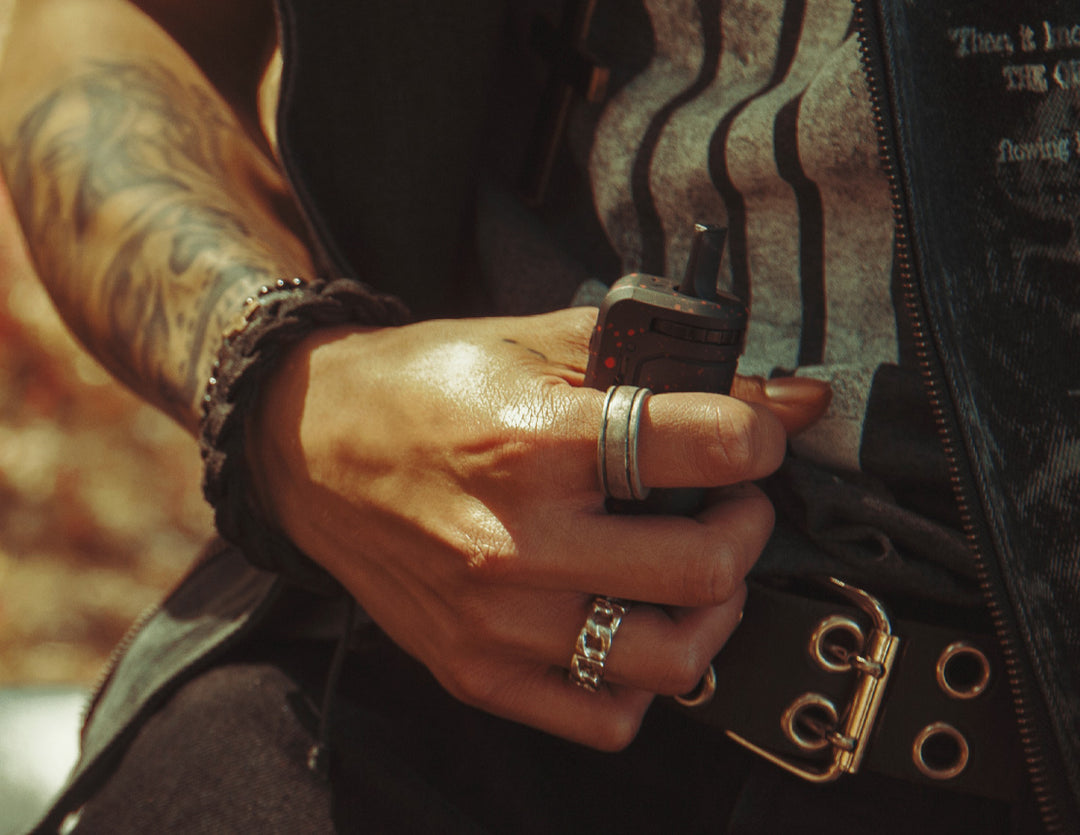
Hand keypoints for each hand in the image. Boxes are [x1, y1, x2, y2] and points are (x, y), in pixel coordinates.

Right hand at [249, 307, 828, 749]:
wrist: (312, 448)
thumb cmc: (425, 389)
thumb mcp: (535, 345)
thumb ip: (660, 361)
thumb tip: (789, 393)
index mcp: (537, 443)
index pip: (709, 450)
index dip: (760, 436)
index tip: (751, 437)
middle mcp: (517, 543)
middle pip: (704, 569)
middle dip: (748, 526)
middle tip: (729, 503)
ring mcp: (495, 621)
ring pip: (669, 660)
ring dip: (712, 612)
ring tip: (693, 570)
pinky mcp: (475, 670)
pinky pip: (601, 717)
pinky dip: (641, 678)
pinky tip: (630, 624)